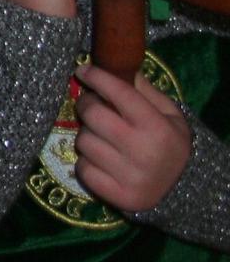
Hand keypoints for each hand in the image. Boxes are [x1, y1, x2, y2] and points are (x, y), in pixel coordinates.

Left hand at [73, 64, 190, 211]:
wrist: (181, 189)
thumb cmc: (169, 144)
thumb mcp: (168, 114)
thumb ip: (142, 90)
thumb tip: (114, 65)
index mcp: (159, 128)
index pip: (120, 94)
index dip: (98, 78)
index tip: (82, 70)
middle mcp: (144, 151)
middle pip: (93, 115)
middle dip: (87, 105)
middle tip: (92, 105)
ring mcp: (129, 176)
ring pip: (83, 141)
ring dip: (87, 135)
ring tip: (103, 138)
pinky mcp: (115, 196)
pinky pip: (82, 168)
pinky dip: (86, 162)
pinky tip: (102, 161)